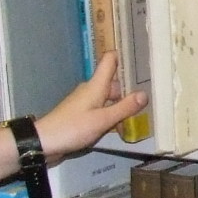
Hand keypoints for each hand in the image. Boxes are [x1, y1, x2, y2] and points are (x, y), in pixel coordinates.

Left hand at [32, 55, 149, 162]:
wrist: (44, 142)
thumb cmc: (73, 127)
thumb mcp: (102, 120)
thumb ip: (124, 108)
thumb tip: (145, 94)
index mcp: (96, 85)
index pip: (110, 60)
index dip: (124, 55)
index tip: (141, 58)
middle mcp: (91, 90)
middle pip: (113, 82)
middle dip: (130, 87)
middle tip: (152, 92)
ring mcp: (85, 103)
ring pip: (108, 98)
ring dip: (122, 104)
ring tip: (142, 111)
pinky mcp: (81, 115)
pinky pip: (101, 110)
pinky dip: (112, 115)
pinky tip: (122, 125)